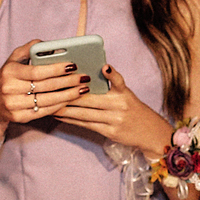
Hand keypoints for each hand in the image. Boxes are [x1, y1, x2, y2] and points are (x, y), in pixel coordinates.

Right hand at [0, 40, 92, 126]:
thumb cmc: (8, 77)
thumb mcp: (13, 60)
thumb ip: (28, 49)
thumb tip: (47, 43)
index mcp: (9, 72)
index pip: (37, 71)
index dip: (57, 69)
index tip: (73, 65)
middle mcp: (9, 89)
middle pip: (45, 86)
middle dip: (68, 82)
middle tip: (84, 78)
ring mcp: (13, 105)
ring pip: (47, 100)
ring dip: (68, 95)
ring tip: (82, 89)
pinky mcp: (19, 117)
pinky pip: (43, 112)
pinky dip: (59, 106)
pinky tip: (71, 100)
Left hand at [55, 64, 171, 156]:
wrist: (149, 132)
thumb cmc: (133, 109)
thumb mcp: (126, 94)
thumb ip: (111, 85)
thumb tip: (86, 77)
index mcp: (124, 93)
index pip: (117, 80)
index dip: (110, 74)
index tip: (103, 67)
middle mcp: (120, 105)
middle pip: (90, 99)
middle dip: (69, 95)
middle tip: (52, 89)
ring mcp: (114, 120)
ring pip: (84, 114)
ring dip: (65, 110)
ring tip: (50, 105)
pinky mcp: (109, 132)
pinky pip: (86, 125)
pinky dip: (71, 120)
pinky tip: (60, 116)